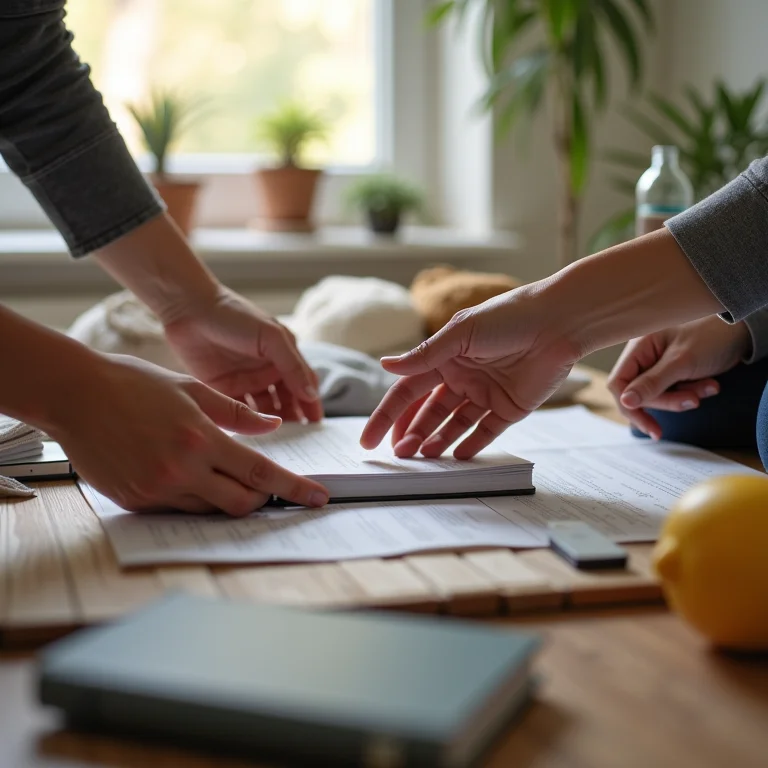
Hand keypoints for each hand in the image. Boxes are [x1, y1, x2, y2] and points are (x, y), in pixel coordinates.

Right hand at [46, 354, 328, 514]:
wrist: (73, 394)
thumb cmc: (133, 383)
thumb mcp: (190, 389)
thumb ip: (236, 412)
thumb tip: (273, 423)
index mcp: (201, 439)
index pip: (260, 474)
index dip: (294, 488)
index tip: (318, 497)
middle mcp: (181, 470)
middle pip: (240, 503)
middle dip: (261, 499)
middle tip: (264, 486)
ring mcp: (156, 490)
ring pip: (209, 509)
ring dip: (223, 495)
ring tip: (214, 470)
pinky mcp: (135, 501)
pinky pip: (177, 509)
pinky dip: (191, 495)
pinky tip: (180, 471)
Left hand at [163, 286, 322, 421]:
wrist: (190, 309)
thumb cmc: (236, 316)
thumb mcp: (272, 337)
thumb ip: (293, 366)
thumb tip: (312, 395)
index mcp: (282, 355)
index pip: (302, 384)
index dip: (311, 403)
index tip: (316, 423)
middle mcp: (266, 370)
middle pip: (285, 400)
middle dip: (293, 417)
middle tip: (297, 436)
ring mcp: (246, 380)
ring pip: (264, 408)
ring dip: (271, 422)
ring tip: (277, 437)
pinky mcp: (223, 389)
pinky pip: (240, 410)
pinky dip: (248, 422)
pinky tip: (252, 432)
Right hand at [360, 288, 579, 458]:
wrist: (560, 322)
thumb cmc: (509, 316)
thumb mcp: (462, 333)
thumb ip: (425, 355)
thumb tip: (386, 365)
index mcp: (444, 358)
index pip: (408, 391)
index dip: (387, 415)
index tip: (370, 439)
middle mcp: (462, 377)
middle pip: (427, 412)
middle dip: (411, 434)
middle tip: (400, 455)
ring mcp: (484, 394)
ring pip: (453, 425)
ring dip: (436, 441)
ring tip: (424, 458)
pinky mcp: (509, 407)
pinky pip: (485, 431)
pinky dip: (471, 445)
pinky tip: (456, 456)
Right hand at [607, 317, 750, 438]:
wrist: (743, 329)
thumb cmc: (711, 334)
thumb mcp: (681, 361)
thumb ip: (652, 383)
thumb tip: (625, 402)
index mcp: (638, 347)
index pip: (619, 383)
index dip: (631, 406)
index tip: (649, 426)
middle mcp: (645, 356)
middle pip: (642, 393)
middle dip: (669, 400)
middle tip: (693, 400)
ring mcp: (659, 364)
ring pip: (660, 395)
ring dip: (685, 396)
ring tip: (709, 387)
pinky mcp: (675, 372)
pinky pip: (675, 391)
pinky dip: (692, 392)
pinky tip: (709, 384)